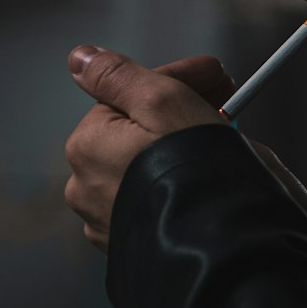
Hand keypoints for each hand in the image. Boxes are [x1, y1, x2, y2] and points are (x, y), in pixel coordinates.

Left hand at [64, 46, 230, 252]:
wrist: (219, 250)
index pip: (131, 94)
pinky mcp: (130, 246)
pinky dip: (176, 186)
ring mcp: (106, 221)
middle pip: (137, 130)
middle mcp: (86, 186)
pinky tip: (206, 183)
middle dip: (181, 113)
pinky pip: (153, 200)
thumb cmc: (194, 173)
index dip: (179, 81)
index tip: (216, 77)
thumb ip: (119, 75)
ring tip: (223, 148)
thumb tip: (79, 57)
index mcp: (87, 145)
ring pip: (146, 166)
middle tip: (226, 105)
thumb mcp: (162, 102)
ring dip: (180, 150)